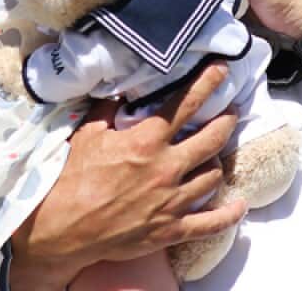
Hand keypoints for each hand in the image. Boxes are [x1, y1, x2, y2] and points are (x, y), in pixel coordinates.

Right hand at [8, 63, 245, 290]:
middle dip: (226, 121)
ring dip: (218, 163)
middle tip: (230, 113)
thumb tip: (120, 90)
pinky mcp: (171, 229)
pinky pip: (210, 223)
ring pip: (213, 176)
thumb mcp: (87, 135)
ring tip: (218, 155)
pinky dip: (229, 215)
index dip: (207, 84)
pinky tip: (239, 205)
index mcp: (146, 141)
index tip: (221, 70)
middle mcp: (166, 168)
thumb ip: (108, 110)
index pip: (186, 104)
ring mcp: (172, 201)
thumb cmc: (71, 180)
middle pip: (212, 138)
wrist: (62, 229)